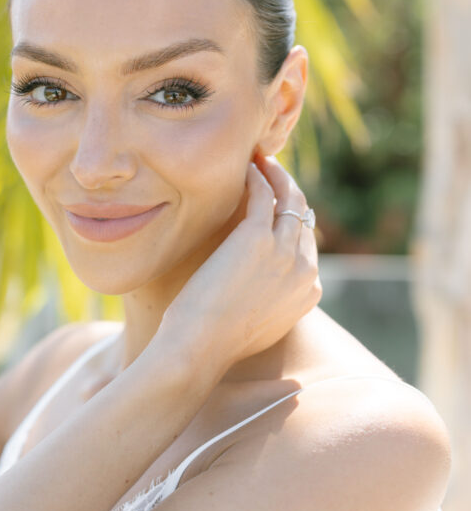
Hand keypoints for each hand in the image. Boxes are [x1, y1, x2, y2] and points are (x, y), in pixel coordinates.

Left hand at [156, 154, 321, 379]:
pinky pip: (265, 194)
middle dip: (290, 192)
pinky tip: (247, 167)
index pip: (309, 244)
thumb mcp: (259, 329)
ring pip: (292, 199)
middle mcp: (306, 269)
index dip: (293, 221)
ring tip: (262, 161)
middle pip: (304, 217)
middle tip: (273, 173)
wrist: (200, 348)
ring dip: (279, 175)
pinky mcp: (257, 237)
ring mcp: (285, 251)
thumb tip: (262, 297)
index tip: (279, 207)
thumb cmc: (217, 344)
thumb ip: (273, 308)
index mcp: (310, 292)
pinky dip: (259, 176)